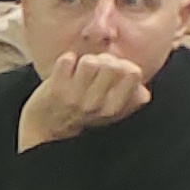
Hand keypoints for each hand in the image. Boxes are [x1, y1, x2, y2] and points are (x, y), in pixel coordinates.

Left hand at [15, 48, 150, 149]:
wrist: (44, 129)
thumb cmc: (80, 114)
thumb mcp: (108, 112)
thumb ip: (129, 100)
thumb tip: (144, 91)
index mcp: (112, 108)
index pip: (133, 73)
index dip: (124, 65)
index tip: (113, 72)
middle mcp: (95, 105)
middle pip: (112, 64)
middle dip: (104, 60)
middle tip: (94, 69)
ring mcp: (74, 98)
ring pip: (90, 62)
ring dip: (84, 60)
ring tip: (79, 71)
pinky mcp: (54, 90)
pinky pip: (67, 61)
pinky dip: (66, 60)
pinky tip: (65, 69)